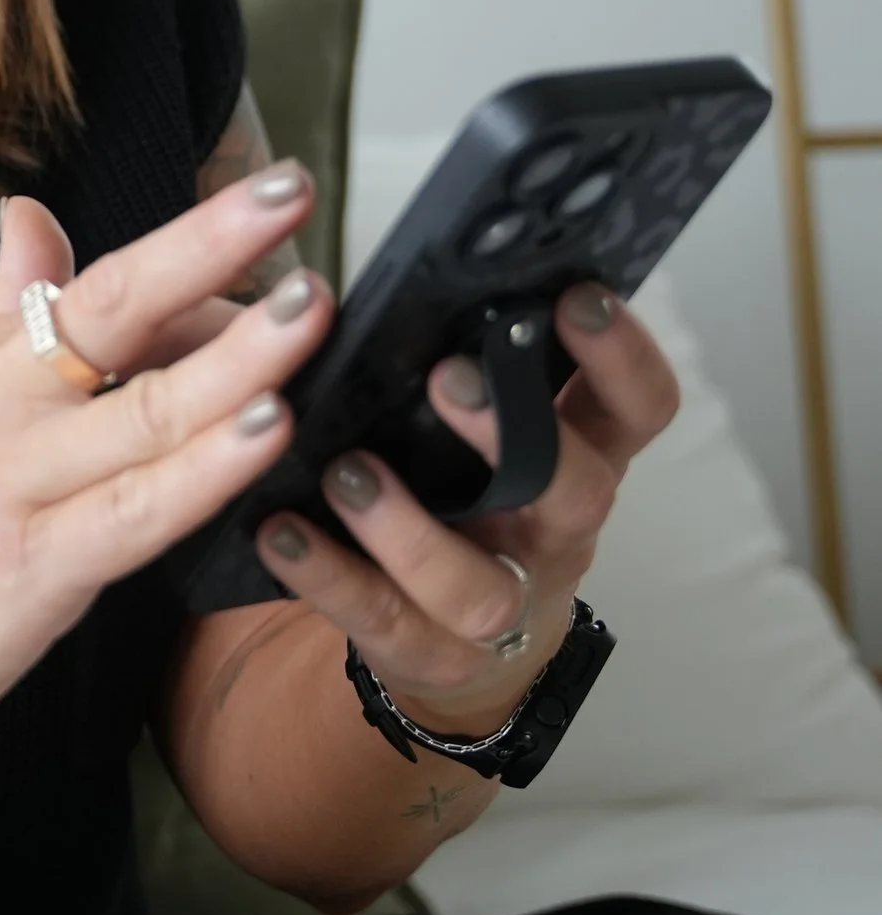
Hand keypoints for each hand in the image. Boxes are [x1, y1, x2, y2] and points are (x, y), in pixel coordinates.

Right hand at [0, 162, 325, 761]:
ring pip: (145, 408)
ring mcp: (15, 481)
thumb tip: (30, 214)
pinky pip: (136, 509)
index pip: (107, 283)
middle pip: (119, 307)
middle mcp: (1, 401)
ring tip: (311, 309)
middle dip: (210, 245)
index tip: (273, 199)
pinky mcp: (31, 565)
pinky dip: (203, 466)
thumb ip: (6, 307)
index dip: (196, 242)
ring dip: (237, 356)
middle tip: (292, 192)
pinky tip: (266, 429)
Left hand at [251, 284, 678, 738]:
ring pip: (477, 586)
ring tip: (348, 472)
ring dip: (409, 528)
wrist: (463, 648)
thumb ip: (487, 363)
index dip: (621, 355)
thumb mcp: (502, 432)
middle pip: (575, 491)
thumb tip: (435, 264)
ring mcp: (498, 602)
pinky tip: (277, 529)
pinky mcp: (426, 649)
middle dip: (514, 433)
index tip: (576, 295)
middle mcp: (554, 530)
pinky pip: (377, 617)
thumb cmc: (476, 498)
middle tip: (450, 375)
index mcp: (583, 456)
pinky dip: (325, 574)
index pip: (638, 405)